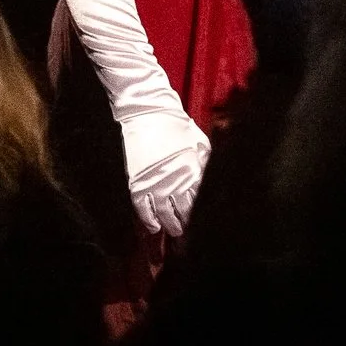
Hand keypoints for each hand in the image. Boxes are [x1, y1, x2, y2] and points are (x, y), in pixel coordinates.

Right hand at [119, 104, 211, 237]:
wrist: (148, 111)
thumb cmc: (175, 123)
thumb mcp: (199, 142)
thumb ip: (204, 163)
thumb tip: (208, 179)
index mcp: (193, 171)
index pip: (198, 202)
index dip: (200, 215)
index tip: (201, 223)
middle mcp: (175, 181)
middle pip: (183, 212)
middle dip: (186, 225)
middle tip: (188, 233)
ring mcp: (155, 183)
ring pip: (164, 214)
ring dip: (169, 225)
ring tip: (173, 231)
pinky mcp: (137, 182)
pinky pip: (142, 209)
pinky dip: (148, 220)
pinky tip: (153, 227)